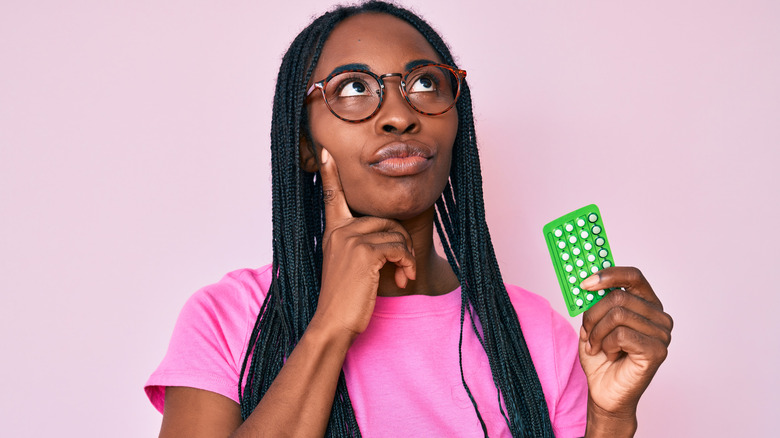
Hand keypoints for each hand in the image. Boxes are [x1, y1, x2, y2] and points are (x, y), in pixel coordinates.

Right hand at [310, 148, 416, 339]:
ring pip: (396, 234)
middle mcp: (339, 231)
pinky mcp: (365, 253)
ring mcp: (351, 240)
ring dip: (407, 257)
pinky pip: (399, 248)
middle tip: (403, 268)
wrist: (334, 323)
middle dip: (402, 244)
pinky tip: (403, 280)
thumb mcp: (346, 266)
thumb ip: (358, 245)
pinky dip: (408, 264)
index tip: (326, 152)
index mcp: (333, 232)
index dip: (329, 174)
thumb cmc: (345, 299)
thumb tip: (388, 236)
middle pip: (386, 219)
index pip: (331, 196)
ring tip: (403, 276)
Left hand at [578, 267, 672, 423]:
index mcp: (646, 304)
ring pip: (617, 314)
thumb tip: (587, 281)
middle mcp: (659, 316)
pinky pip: (621, 335)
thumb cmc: (601, 357)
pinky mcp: (657, 351)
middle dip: (593, 314)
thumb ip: (595, 301)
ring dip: (597, 332)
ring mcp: (662, 334)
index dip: (608, 274)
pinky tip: (610, 354)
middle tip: (586, 331)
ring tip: (597, 346)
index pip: (633, 276)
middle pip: (619, 296)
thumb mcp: (593, 322)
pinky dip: (606, 344)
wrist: (605, 392)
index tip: (585, 282)